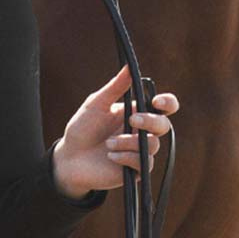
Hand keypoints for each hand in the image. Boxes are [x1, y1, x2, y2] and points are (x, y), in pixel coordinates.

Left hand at [51, 64, 178, 199]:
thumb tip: (129, 66)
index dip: (168, 102)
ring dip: (129, 142)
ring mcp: (140, 151)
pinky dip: (126, 157)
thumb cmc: (83, 127)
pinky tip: (110, 155)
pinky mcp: (136, 170)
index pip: (163, 106)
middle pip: (163, 125)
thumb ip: (115, 87)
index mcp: (135, 112)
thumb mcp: (97, 103)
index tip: (157, 102)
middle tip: (131, 120)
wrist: (71, 157)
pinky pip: (143, 163)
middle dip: (150, 121)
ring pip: (152, 145)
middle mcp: (141, 131)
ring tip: (108, 143)